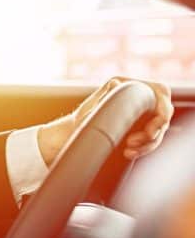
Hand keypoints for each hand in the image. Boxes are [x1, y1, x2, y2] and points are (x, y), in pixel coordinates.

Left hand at [38, 77, 173, 165]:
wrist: (74, 134)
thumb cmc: (82, 118)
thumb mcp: (95, 105)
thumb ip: (108, 95)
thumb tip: (115, 84)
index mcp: (129, 85)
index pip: (160, 94)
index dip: (162, 113)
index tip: (151, 131)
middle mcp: (139, 97)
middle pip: (162, 116)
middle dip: (152, 133)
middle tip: (133, 143)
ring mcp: (142, 114)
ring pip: (158, 131)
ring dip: (147, 144)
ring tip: (128, 150)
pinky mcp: (141, 129)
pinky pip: (152, 140)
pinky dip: (144, 149)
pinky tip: (129, 153)